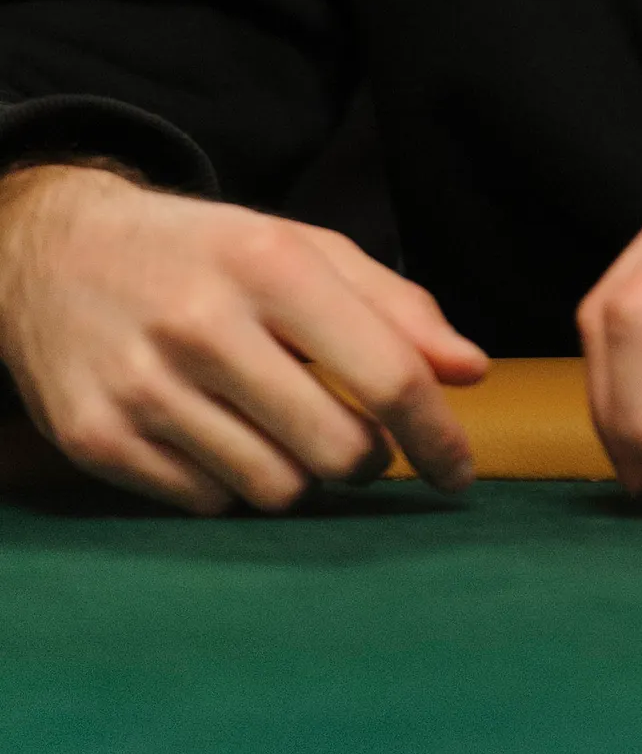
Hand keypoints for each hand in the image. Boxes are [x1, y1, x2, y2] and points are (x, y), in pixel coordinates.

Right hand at [0, 165, 487, 512]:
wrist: (59, 252)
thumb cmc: (207, 254)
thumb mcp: (303, 249)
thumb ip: (395, 306)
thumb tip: (470, 372)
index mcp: (270, 262)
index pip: (386, 374)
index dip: (437, 435)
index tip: (458, 471)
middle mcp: (205, 325)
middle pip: (339, 450)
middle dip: (366, 457)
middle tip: (357, 436)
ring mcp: (145, 386)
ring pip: (277, 489)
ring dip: (300, 473)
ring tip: (278, 424)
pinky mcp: (98, 438)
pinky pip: (208, 504)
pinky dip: (230, 482)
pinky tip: (214, 432)